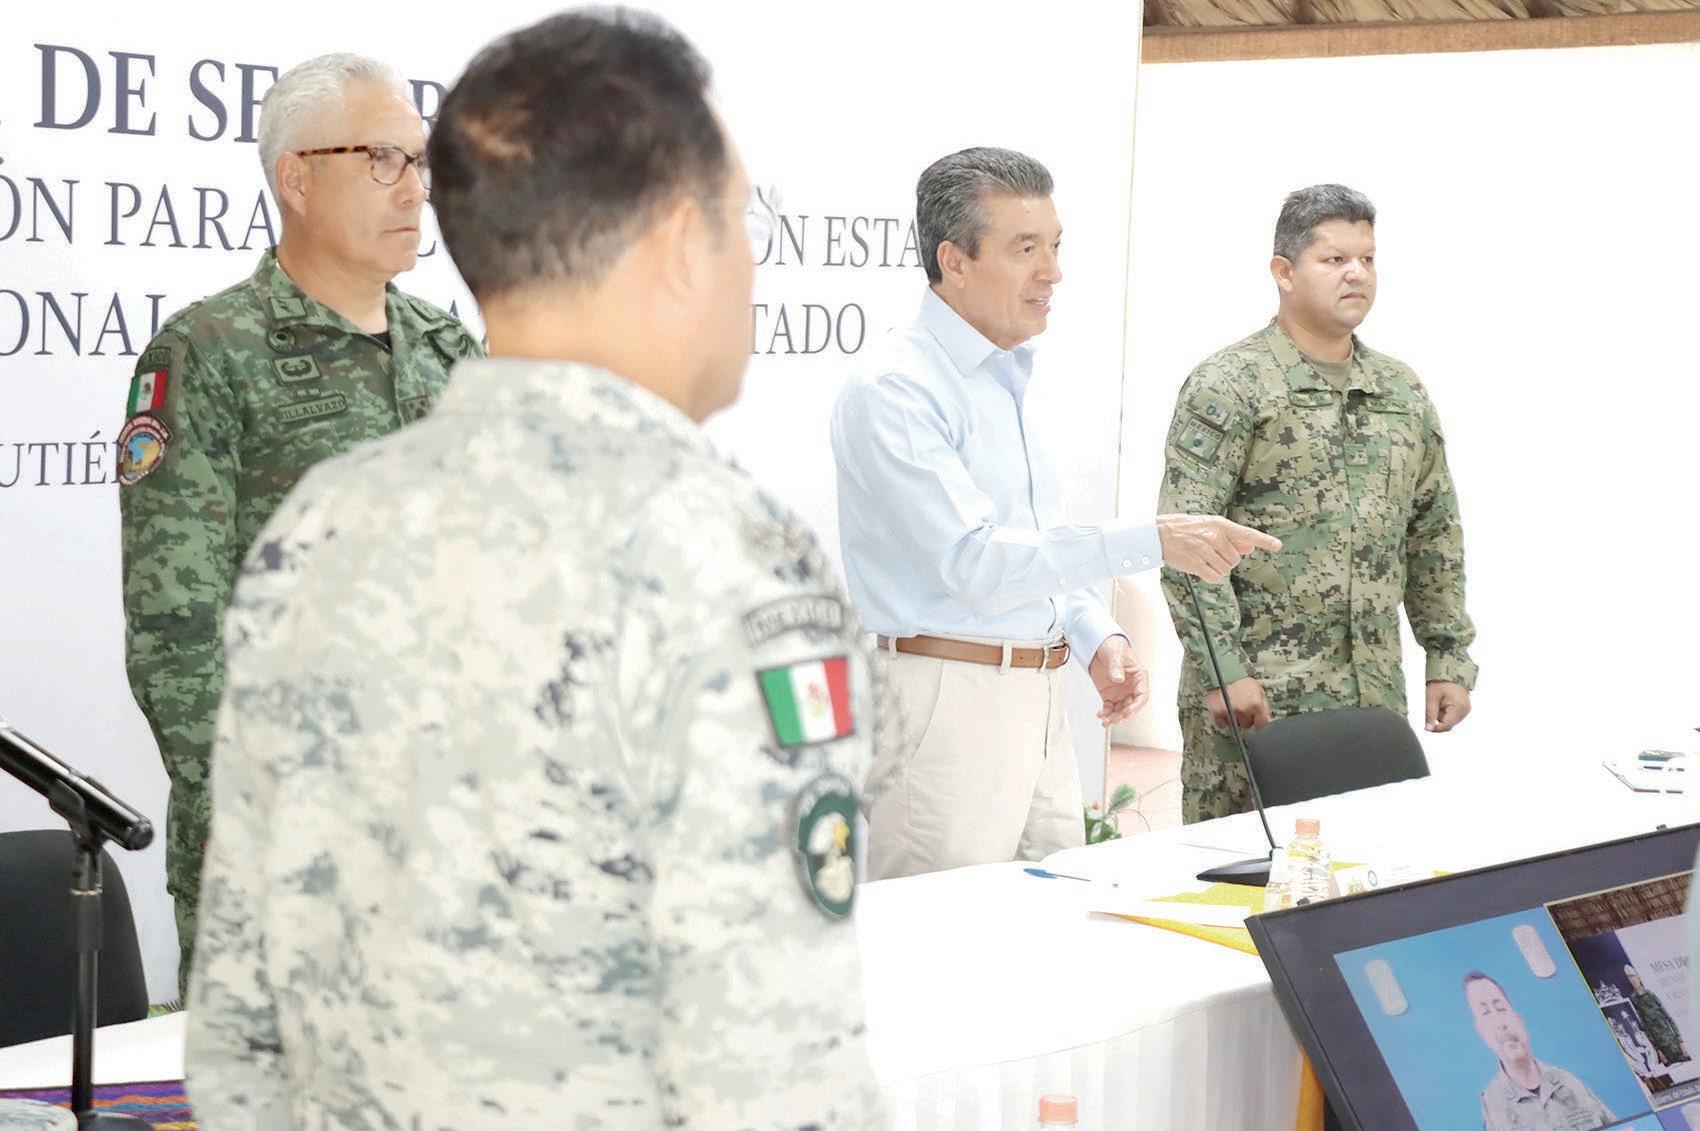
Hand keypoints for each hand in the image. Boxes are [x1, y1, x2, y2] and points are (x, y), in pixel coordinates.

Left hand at [1089, 636, 1148, 727]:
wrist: (1099, 646)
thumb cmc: (1113, 646)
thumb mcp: (1115, 654)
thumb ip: (1116, 666)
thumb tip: (1118, 678)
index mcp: (1139, 677)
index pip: (1142, 696)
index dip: (1136, 707)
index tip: (1127, 713)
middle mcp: (1132, 687)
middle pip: (1131, 706)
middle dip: (1122, 715)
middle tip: (1113, 719)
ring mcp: (1121, 692)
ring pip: (1120, 710)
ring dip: (1114, 717)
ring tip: (1105, 721)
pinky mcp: (1110, 695)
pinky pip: (1110, 708)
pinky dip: (1106, 713)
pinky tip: (1100, 714)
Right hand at [1157, 514, 1281, 583]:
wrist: (1159, 534)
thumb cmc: (1185, 529)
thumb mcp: (1209, 526)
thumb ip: (1230, 538)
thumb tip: (1249, 547)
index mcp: (1219, 525)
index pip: (1246, 533)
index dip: (1264, 540)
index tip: (1277, 546)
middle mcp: (1214, 537)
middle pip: (1235, 559)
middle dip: (1225, 560)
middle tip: (1209, 553)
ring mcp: (1205, 550)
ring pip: (1226, 569)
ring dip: (1217, 568)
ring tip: (1202, 558)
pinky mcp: (1197, 564)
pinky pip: (1215, 577)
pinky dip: (1210, 576)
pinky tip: (1200, 568)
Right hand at [1206, 676, 1270, 733]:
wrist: (1223, 671)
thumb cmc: (1241, 679)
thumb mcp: (1259, 690)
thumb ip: (1263, 706)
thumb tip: (1267, 719)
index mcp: (1256, 705)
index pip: (1262, 724)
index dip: (1259, 723)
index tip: (1256, 722)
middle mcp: (1244, 710)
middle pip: (1247, 724)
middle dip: (1245, 718)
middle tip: (1242, 708)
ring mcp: (1230, 712)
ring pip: (1235, 724)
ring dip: (1234, 718)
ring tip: (1232, 706)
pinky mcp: (1217, 712)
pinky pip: (1222, 724)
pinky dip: (1222, 720)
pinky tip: (1224, 710)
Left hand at [1425, 682, 1470, 731]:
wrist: (1448, 674)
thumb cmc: (1441, 682)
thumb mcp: (1431, 697)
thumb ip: (1430, 714)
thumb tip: (1428, 728)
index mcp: (1460, 707)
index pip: (1447, 725)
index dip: (1435, 728)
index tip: (1426, 727)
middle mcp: (1465, 711)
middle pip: (1447, 724)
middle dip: (1437, 719)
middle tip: (1431, 707)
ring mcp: (1464, 710)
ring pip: (1448, 721)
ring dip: (1440, 715)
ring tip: (1437, 703)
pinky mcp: (1462, 709)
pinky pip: (1450, 716)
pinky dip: (1443, 712)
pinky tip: (1441, 704)